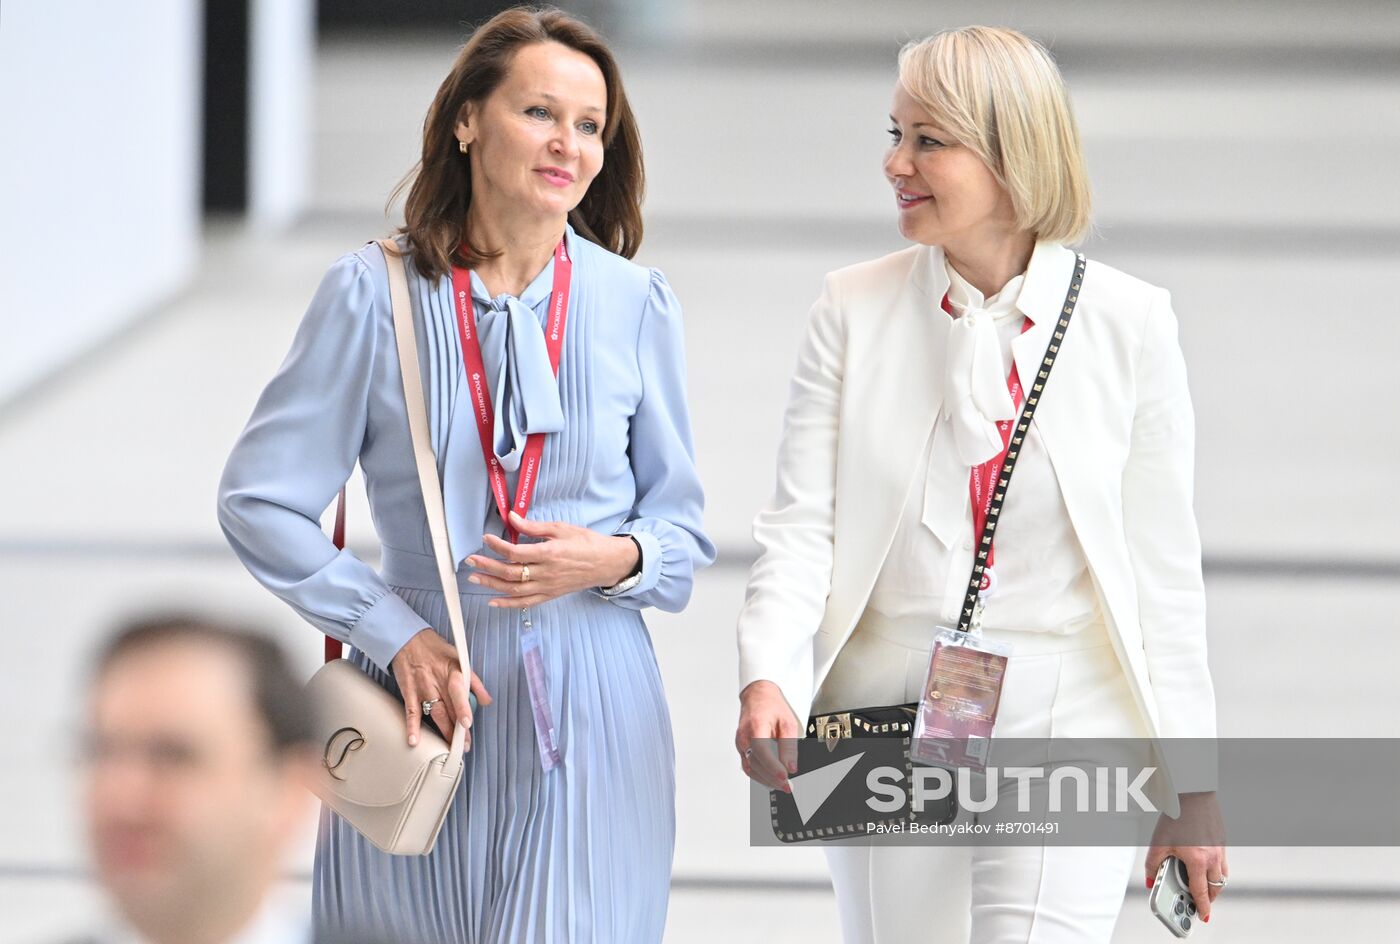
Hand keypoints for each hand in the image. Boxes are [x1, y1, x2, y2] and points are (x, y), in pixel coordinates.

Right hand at [389, 628, 492, 748]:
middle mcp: (437, 682)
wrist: (408, 640)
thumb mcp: (459, 659)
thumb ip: (474, 681)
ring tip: (451, 747)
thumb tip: (486, 700)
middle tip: (466, 745)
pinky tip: (414, 740)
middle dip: (458, 729)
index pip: (459, 692)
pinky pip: (412, 712)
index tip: (467, 723)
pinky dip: (412, 727)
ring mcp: (422, 689)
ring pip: (435, 714)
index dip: (463, 708)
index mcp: (451, 672)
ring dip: (443, 732)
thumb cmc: (435, 650)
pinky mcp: (409, 693)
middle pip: (449, 709)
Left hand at [466, 511, 638, 608]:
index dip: (497, 546)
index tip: (485, 538)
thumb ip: (534, 527)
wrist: (606, 563)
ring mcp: (548, 587)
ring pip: (514, 590)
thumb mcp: (561, 528)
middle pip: (510, 572)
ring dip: (492, 585)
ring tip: (475, 578)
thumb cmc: (586, 542)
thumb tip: (512, 518)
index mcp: (550, 553)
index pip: (516, 552)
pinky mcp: (550, 595)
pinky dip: (508, 604)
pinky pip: (526, 602)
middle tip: (470, 561)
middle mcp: (547, 573)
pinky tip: (493, 601)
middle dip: (487, 566)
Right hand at [735, 680, 802, 792]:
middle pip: (755, 763)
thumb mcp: (787, 722)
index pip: (761, 750)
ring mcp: (740, 743)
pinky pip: (748, 766)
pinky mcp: (741, 748)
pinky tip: (769, 781)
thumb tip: (791, 767)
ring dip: (765, 780)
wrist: (758, 696)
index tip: (785, 777)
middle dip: (772, 778)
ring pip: (750, 768)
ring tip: (782, 786)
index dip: (772, 766)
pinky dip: (759, 776)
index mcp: (756, 725)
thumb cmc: (771, 706)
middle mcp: (744, 736)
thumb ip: (789, 746)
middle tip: (788, 786)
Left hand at [1146, 791, 1227, 923]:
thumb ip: (1152, 864)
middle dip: (1209, 898)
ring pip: (1222, 877)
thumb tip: (1150, 881)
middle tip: (1201, 903)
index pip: (1201, 892)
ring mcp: (1220, 850)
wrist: (1194, 794)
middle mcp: (1213, 858)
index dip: (1202, 907)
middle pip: (1215, 887)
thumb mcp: (1158, 842)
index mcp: (1197, 861)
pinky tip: (1207, 868)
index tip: (1203, 916)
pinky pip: (1223, 863)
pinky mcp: (1222, 841)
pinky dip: (1217, 872)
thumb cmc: (1176, 817)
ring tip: (1205, 889)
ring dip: (1215, 886)